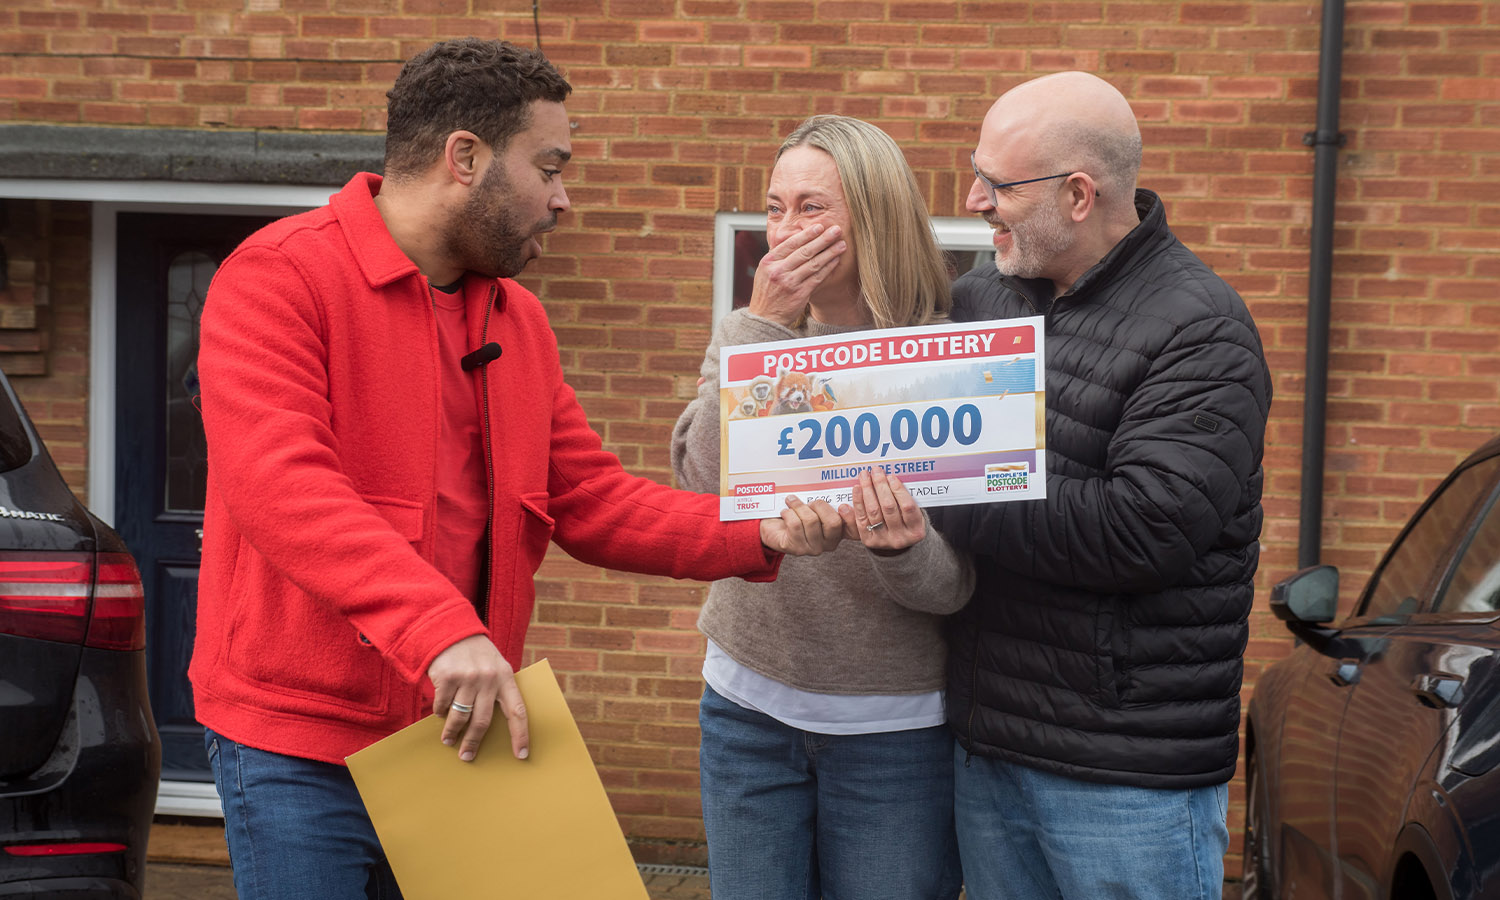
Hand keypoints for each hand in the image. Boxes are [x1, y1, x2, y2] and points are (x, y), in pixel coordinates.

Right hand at [428, 634, 528, 761]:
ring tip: (448, 741)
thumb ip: (498, 689)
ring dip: (452, 732)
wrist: (452, 630)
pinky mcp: (447, 677)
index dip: (521, 735)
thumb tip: (490, 725)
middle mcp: (489, 678)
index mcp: (506, 677)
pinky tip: (441, 713)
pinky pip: (443, 705)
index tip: (521, 755)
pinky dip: (441, 712)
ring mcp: (468, 678)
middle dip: (474, 742)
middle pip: (483, 721)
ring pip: (460, 717)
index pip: (517, 711)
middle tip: (467, 756)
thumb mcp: (495, 665)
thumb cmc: (477, 654)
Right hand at [747, 224, 847, 326]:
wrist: (765, 317)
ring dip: (830, 252)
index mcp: (769, 261)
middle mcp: (778, 271)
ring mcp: (789, 283)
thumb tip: (797, 239)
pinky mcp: (799, 294)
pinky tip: (836, 260)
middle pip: (804, 252)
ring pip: (813, 264)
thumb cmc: (767, 292)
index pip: (790, 243)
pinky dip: (828, 267)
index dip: (807, 234)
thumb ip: (779, 256)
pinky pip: (817, 277)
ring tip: (841, 244)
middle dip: (823, 239)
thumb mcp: (765, 271)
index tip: (820, 226)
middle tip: (836, 230)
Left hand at [759, 495, 845, 555]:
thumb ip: (825, 502)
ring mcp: (813, 548)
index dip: (851, 518)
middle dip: (819, 506)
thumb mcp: (814, 507)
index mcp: (838, 532)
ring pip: (811, 521)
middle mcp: (828, 543)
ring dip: (799, 507)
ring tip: (791, 502)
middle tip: (809, 501)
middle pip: (833, 522)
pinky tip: (785, 512)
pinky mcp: (796, 549)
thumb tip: (830, 486)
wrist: (773, 527)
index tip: (843, 505)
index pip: (852, 529)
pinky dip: (789, 514)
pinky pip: (796, 526)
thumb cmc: (797, 515)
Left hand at [840, 468, 924, 550]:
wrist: (896, 543)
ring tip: (865, 476)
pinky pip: (861, 519)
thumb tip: (889, 479)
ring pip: (873, 511)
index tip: (891, 476)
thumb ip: (904, 498)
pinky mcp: (869, 541)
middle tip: (876, 471)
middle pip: (888, 507)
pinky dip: (858, 502)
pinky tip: (857, 489)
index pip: (907, 507)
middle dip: (880, 486)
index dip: (898, 490)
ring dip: (867, 491)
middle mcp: (900, 538)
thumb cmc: (905, 522)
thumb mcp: (912, 513)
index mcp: (916, 531)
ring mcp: (884, 541)